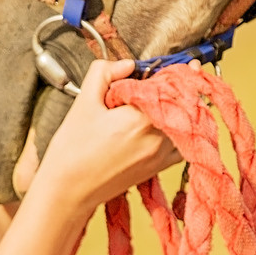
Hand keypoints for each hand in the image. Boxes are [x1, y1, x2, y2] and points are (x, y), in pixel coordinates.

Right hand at [26, 59, 180, 214]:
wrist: (68, 191)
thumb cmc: (72, 151)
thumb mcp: (83, 102)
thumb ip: (105, 73)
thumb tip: (127, 64)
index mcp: (140, 119)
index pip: (170, 85)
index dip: (172, 71)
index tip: (181, 63)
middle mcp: (158, 138)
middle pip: (182, 102)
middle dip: (177, 87)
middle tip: (175, 75)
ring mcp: (162, 155)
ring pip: (187, 122)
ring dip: (181, 107)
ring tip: (166, 98)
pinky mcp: (159, 167)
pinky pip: (182, 142)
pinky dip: (179, 129)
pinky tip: (163, 121)